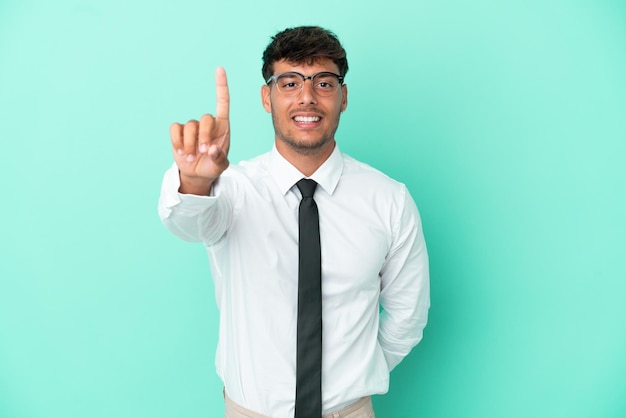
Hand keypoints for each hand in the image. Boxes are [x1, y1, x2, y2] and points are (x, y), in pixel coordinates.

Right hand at [170, 67, 229, 193]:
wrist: (198, 174)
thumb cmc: (212, 166)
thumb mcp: (220, 165)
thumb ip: (219, 159)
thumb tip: (212, 151)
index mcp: (222, 126)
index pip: (222, 102)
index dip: (221, 86)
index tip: (219, 69)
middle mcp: (208, 124)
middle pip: (205, 118)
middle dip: (204, 136)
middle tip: (204, 152)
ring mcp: (192, 127)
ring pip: (189, 126)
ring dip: (190, 144)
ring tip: (192, 158)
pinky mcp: (179, 132)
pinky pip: (175, 129)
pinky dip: (177, 142)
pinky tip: (181, 152)